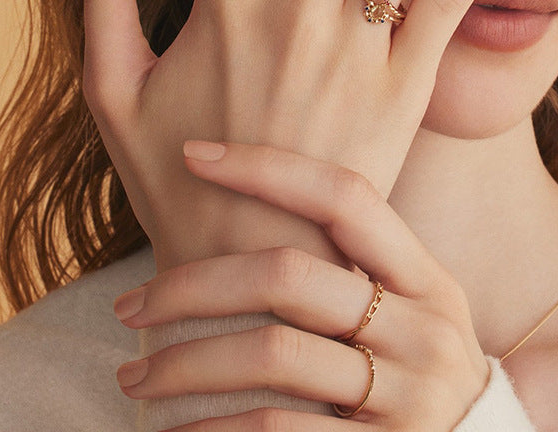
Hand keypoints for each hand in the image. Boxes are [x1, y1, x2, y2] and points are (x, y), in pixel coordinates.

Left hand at [114, 143, 490, 430]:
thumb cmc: (424, 368)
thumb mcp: (415, 308)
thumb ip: (359, 269)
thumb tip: (250, 224)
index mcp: (427, 277)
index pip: (346, 196)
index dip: (269, 165)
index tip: (193, 154)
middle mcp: (423, 327)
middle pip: (288, 273)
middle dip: (192, 285)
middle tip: (130, 306)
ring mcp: (407, 394)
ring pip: (271, 353)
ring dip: (184, 364)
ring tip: (136, 378)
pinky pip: (275, 429)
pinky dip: (212, 429)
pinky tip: (177, 430)